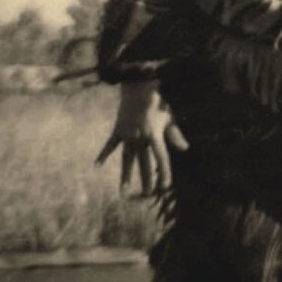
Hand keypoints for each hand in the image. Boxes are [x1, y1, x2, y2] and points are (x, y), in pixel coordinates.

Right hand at [95, 80, 188, 195]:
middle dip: (146, 179)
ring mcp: (127, 134)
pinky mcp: (118, 130)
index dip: (164, 172)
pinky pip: (111, 145)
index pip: (161, 158)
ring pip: (127, 158)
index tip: (165, 186)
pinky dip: (104, 154)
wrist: (138, 86)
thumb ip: (175, 134)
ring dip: (126, 174)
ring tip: (123, 190)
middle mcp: (140, 137)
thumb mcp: (169, 117)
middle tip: (146, 194)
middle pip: (144, 162)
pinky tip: (97, 165)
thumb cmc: (157, 102)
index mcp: (154, 134)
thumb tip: (185, 149)